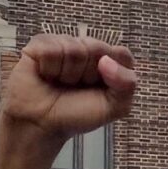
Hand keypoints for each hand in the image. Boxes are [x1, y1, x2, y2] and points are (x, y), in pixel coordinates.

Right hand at [0, 35, 137, 146]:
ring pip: (75, 49)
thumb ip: (127, 84)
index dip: (112, 74)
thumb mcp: (114, 107)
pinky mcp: (40, 44)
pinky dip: (49, 68)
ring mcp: (64, 44)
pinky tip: (45, 75)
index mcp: (108, 61)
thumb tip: (106, 60)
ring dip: (67, 74)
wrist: (40, 124)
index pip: (122, 54)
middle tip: (76, 87)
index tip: (100, 89)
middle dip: (88, 74)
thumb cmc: (76, 115)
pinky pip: (51, 50)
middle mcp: (87, 48)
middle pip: (98, 48)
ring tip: (59, 82)